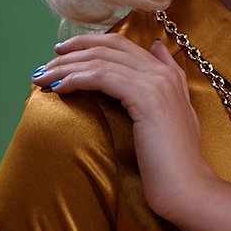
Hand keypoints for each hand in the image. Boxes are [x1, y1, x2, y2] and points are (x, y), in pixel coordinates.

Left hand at [32, 37, 230, 230]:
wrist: (188, 187)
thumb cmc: (176, 163)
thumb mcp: (176, 115)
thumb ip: (169, 81)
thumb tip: (158, 47)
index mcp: (169, 75)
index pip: (123, 45)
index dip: (91, 43)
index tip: (65, 53)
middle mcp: (163, 72)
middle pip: (109, 46)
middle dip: (74, 49)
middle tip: (47, 62)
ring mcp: (156, 83)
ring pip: (101, 60)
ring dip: (66, 67)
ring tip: (42, 78)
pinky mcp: (145, 97)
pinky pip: (101, 76)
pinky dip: (76, 79)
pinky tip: (59, 88)